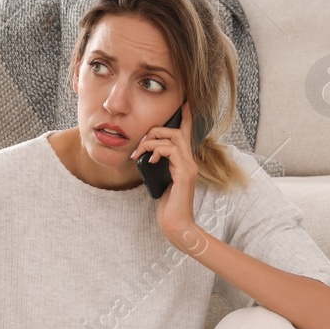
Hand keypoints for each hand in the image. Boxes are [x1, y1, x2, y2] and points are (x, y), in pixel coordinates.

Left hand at [131, 102, 203, 252]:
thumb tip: (147, 154)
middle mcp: (190, 162)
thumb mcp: (159, 180)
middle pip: (177, 131)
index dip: (186, 117)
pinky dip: (156, 151)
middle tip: (140, 143)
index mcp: (184, 162)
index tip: (185, 103)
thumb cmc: (167, 207)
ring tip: (139, 154)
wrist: (176, 225)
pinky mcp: (185, 174)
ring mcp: (189, 167)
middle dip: (156, 130)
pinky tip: (149, 161)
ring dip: (151, 141)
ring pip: (173, 138)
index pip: (186, 134)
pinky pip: (170, 150)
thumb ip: (158, 166)